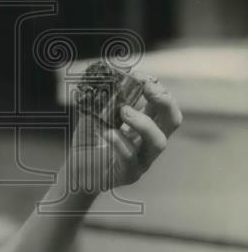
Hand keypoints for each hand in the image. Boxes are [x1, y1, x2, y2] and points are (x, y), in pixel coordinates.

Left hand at [67, 74, 182, 193]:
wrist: (77, 171)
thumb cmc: (89, 141)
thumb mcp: (95, 115)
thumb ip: (103, 98)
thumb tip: (108, 77)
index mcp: (146, 124)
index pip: (164, 104)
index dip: (157, 88)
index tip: (140, 77)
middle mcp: (149, 141)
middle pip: (173, 120)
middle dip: (165, 101)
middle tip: (146, 87)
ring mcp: (142, 160)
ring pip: (158, 142)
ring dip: (143, 122)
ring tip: (123, 111)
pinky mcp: (128, 174)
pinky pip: (130, 158)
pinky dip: (120, 142)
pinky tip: (108, 133)